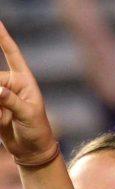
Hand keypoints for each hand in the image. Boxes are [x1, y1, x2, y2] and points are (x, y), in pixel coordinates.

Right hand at [0, 22, 58, 165]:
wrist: (31, 150)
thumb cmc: (37, 130)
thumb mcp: (29, 115)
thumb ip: (12, 102)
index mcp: (24, 81)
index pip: (12, 54)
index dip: (3, 38)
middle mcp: (10, 84)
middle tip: (4, 113)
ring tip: (4, 121)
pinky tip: (1, 123)